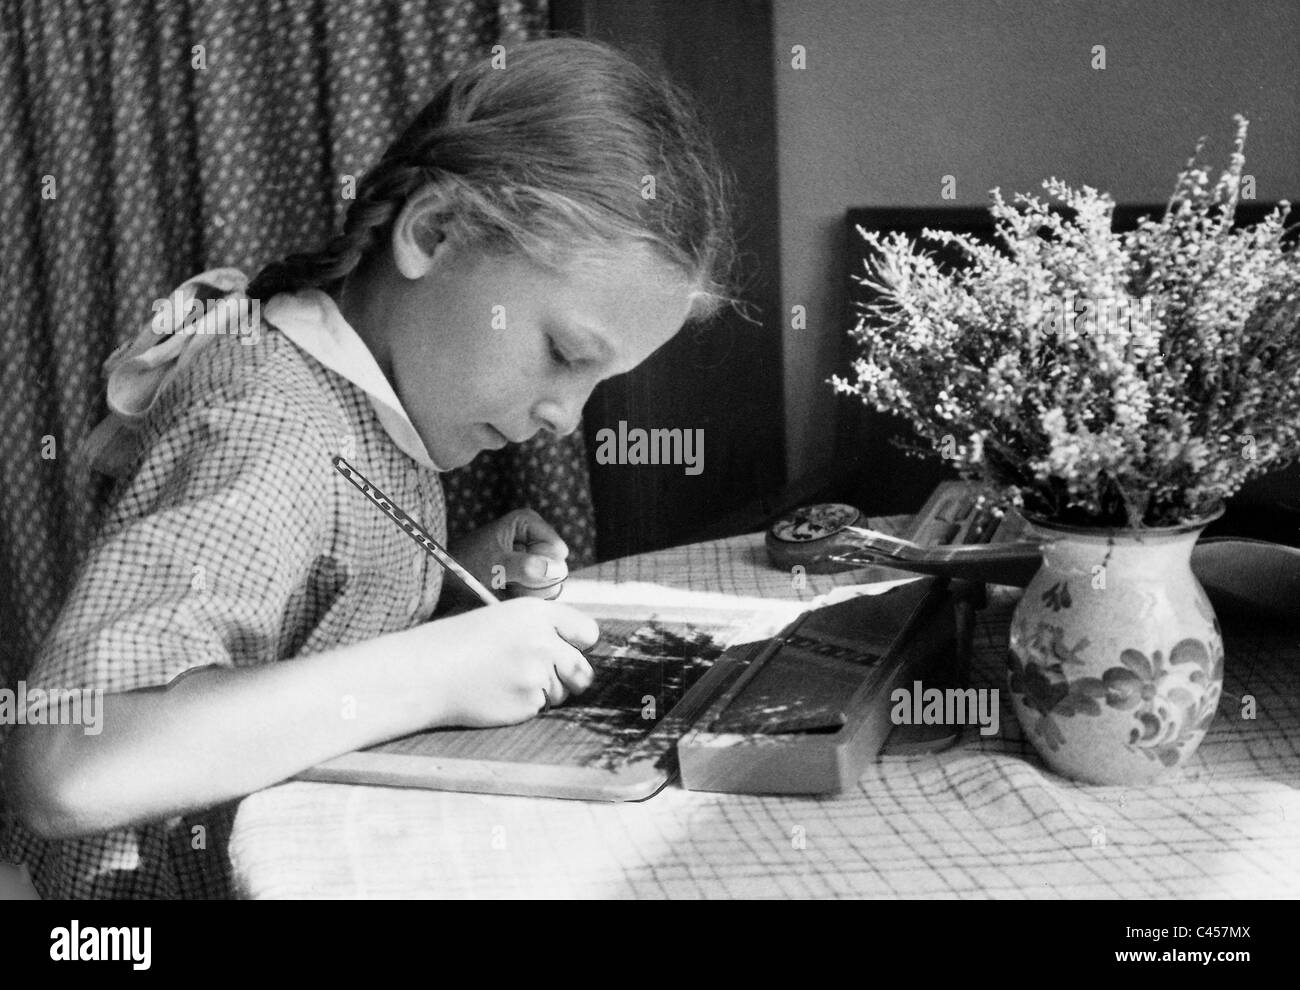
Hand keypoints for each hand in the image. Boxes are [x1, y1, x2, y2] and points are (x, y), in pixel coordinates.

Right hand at [406, 598, 599, 727]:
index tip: (567, 650)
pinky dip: (525, 705)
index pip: (588, 632)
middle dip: (568, 676)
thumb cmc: (460, 643)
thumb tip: (578, 649)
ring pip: (562, 692)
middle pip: (583, 668)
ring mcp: (538, 674)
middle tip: (536, 673)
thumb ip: (543, 629)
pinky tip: (499, 693)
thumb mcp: (504, 618)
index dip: (579, 644)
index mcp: (537, 612)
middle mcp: (543, 641)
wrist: (427, 672)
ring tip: (506, 680)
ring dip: (543, 691)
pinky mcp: (528, 702)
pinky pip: (541, 707)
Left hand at [449, 508, 569, 599]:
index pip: (557, 551)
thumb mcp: (496, 566)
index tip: (516, 568)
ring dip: (529, 591)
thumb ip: (526, 567)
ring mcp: (534, 555)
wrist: (448, 582)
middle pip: (557, 568)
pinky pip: (542, 591)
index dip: (541, 565)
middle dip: (535, 581)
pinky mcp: (530, 573)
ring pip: (551, 583)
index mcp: (528, 522)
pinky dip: (524, 595)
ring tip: (505, 586)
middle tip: (509, 582)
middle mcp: (534, 536)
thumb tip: (554, 569)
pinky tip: (507, 592)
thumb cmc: (467, 567)